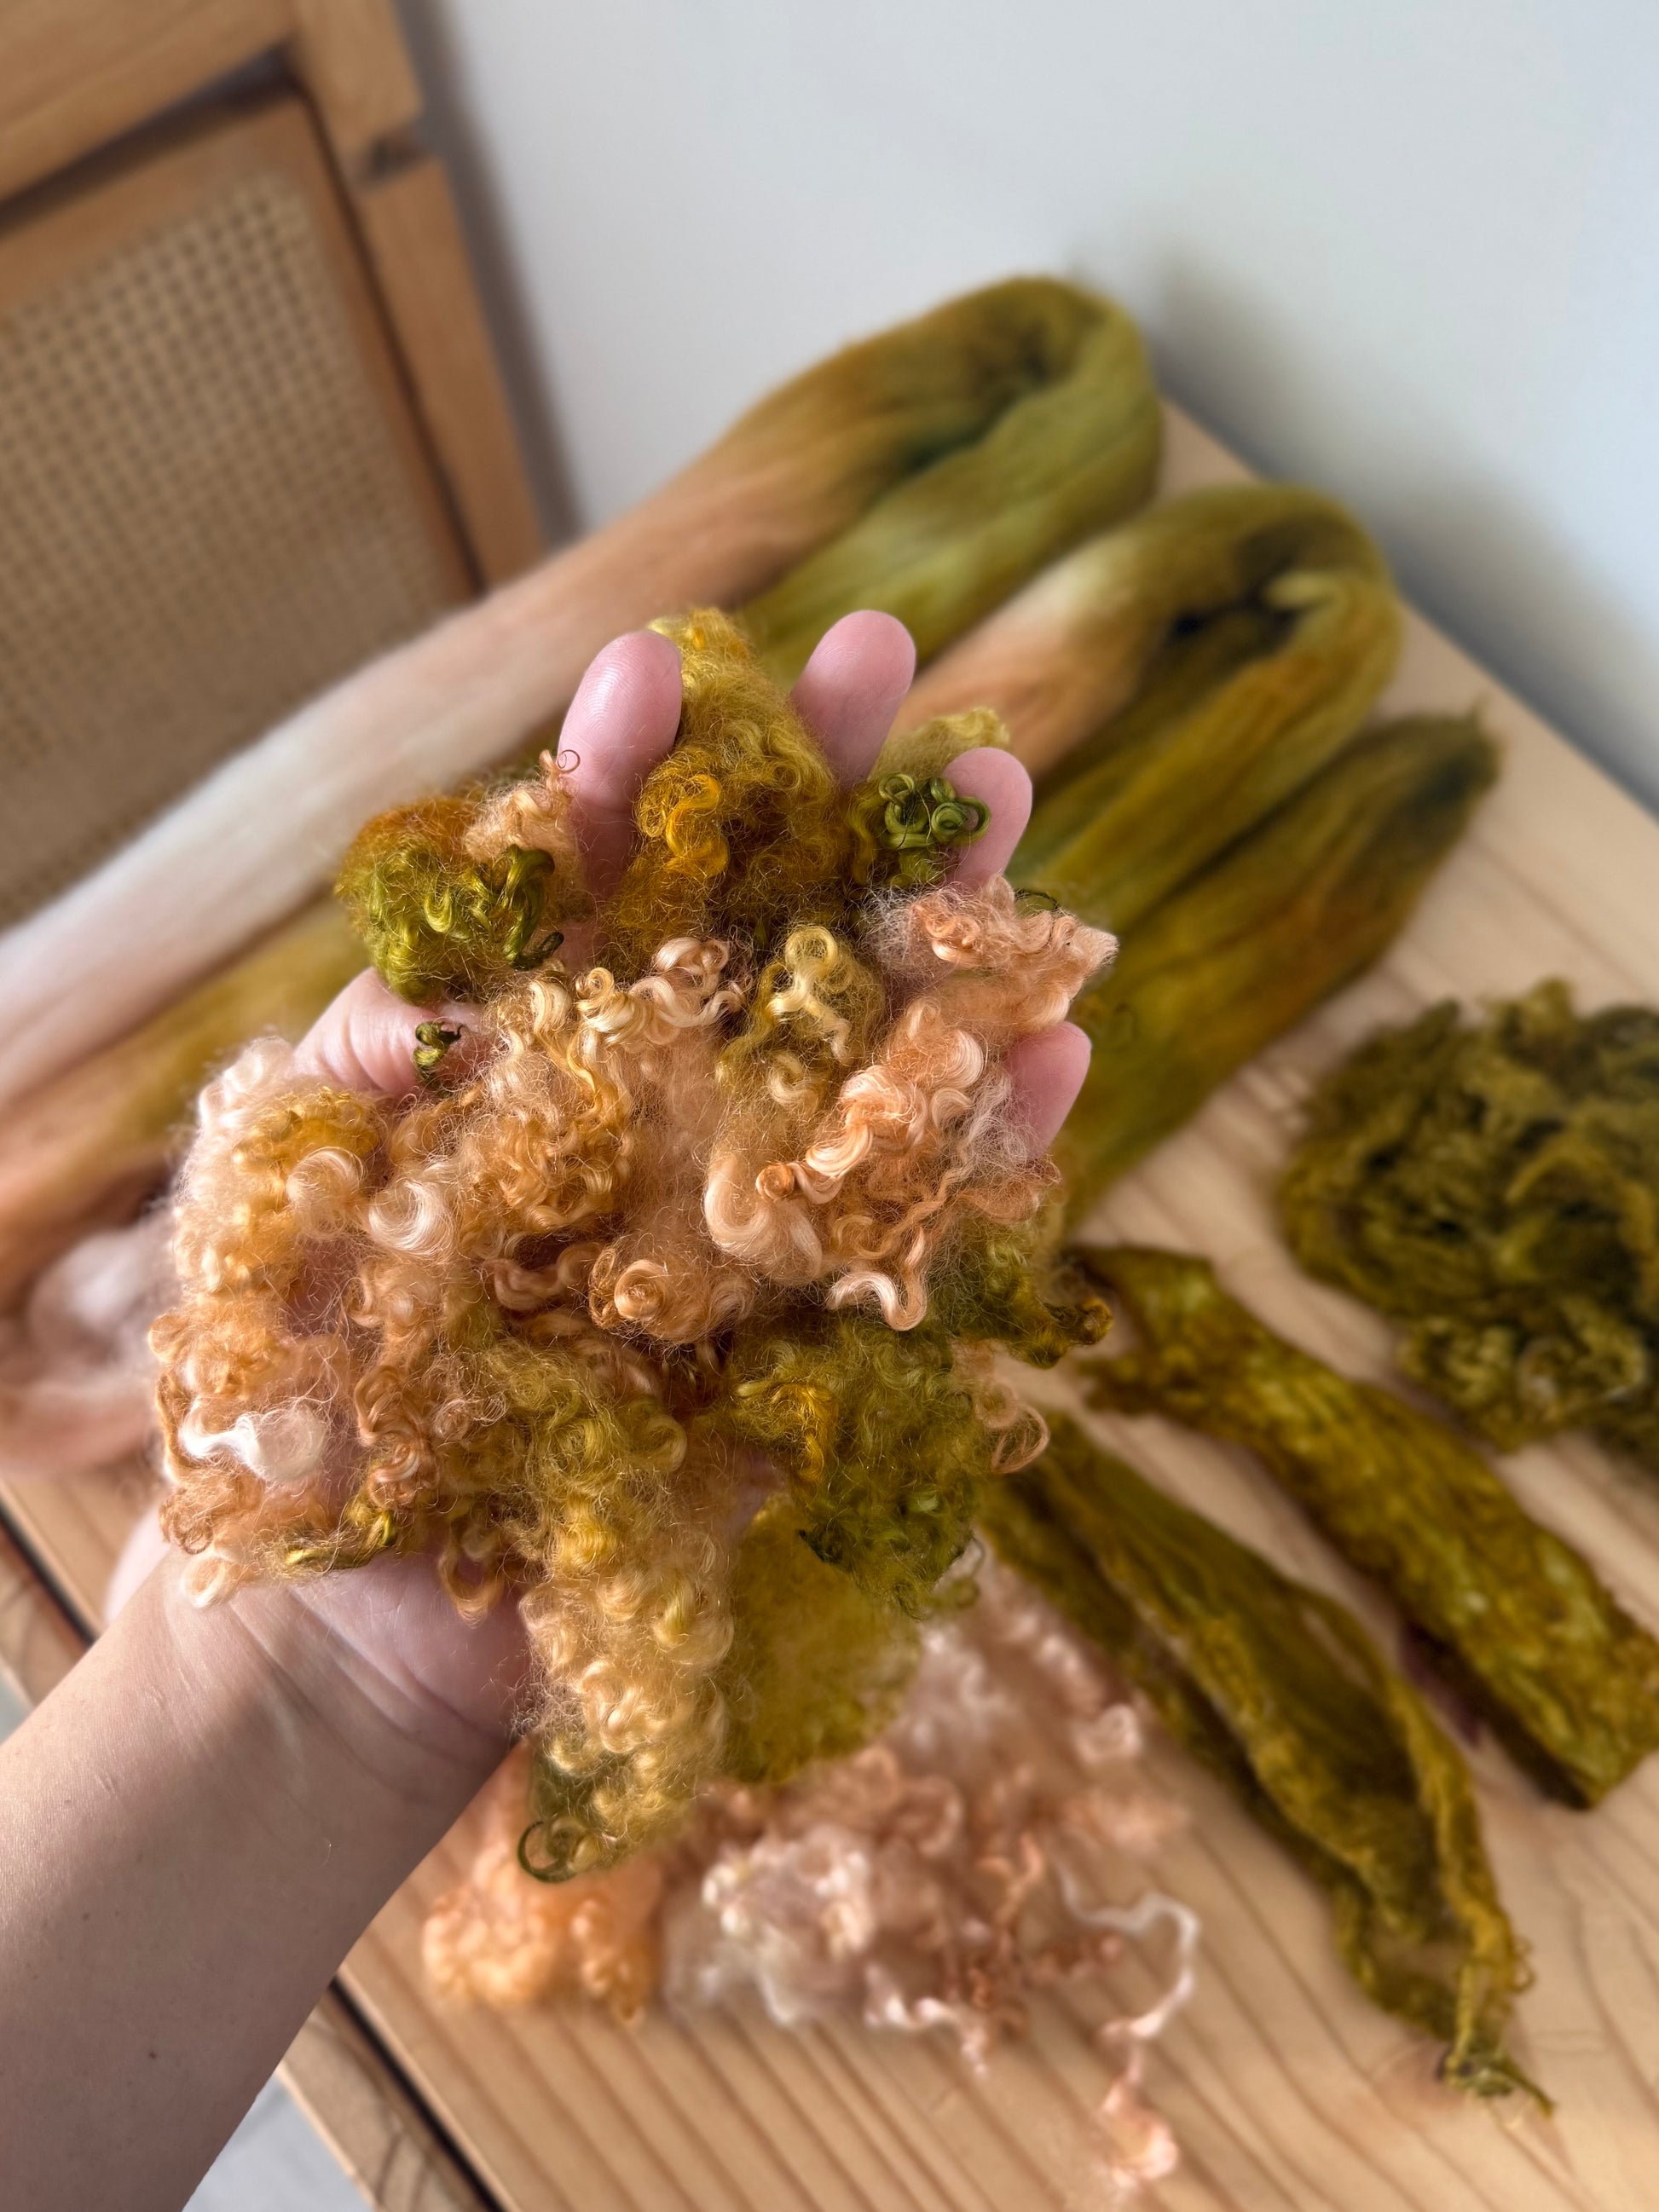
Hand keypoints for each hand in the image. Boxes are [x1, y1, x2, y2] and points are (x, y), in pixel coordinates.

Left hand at [123, 613, 1091, 1764]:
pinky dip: (987, 1145)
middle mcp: (653, 1113)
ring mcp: (742, 1216)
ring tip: (997, 796)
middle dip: (820, 798)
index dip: (627, 783)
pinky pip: (915, 1229)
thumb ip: (369, 1073)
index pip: (588, 892)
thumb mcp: (300, 1201)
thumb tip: (434, 979)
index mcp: (531, 1058)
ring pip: (863, 1048)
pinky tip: (1055, 1044)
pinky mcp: (813, 1336)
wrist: (350, 1624)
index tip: (654, 670)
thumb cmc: (298, 1404)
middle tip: (888, 663)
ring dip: (935, 924)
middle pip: (760, 931)